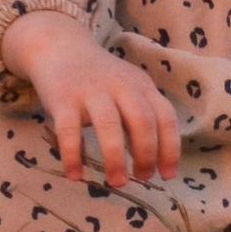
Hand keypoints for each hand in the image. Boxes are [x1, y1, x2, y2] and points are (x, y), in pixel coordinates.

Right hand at [1, 13, 183, 188]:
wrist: (60, 48)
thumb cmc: (100, 79)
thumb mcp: (129, 89)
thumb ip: (142, 117)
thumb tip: (153, 160)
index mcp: (142, 86)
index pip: (165, 117)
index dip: (170, 148)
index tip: (168, 174)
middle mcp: (120, 86)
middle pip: (142, 121)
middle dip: (146, 155)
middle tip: (142, 178)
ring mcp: (91, 91)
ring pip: (109, 126)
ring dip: (115, 158)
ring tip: (117, 183)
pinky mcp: (63, 99)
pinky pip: (69, 131)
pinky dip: (73, 156)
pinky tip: (75, 176)